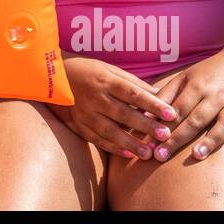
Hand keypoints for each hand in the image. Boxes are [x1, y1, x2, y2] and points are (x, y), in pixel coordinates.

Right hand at [53, 56, 177, 160]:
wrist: (53, 76)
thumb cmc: (88, 71)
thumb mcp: (110, 69)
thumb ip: (133, 83)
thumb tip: (159, 94)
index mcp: (105, 81)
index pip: (133, 93)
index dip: (153, 104)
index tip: (171, 113)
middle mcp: (95, 97)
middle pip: (124, 114)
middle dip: (146, 126)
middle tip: (165, 135)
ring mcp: (85, 113)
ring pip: (110, 131)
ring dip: (131, 143)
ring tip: (148, 153)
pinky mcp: (79, 125)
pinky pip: (97, 139)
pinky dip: (113, 148)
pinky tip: (128, 154)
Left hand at [143, 53, 223, 162]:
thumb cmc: (209, 73)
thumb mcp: (185, 76)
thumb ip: (166, 93)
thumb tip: (144, 111)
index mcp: (197, 85)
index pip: (177, 109)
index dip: (162, 125)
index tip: (149, 142)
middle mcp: (216, 95)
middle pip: (196, 119)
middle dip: (178, 138)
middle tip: (161, 155)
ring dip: (210, 140)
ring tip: (196, 155)